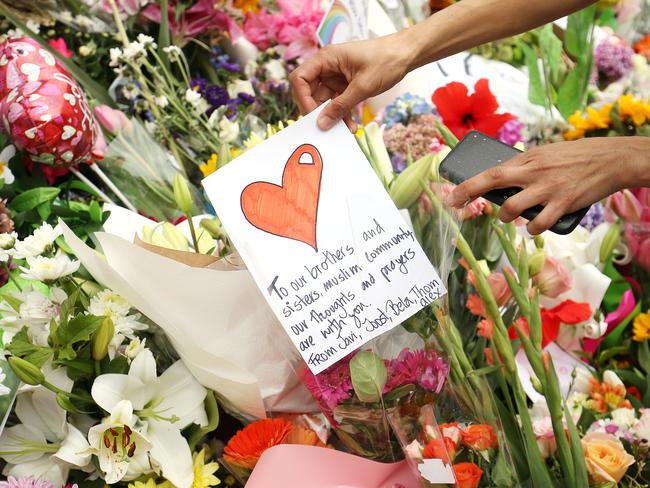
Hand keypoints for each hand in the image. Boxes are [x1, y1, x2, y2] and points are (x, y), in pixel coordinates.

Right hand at [289, 32, 413, 131]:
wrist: (406, 54)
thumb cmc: (386, 61)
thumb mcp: (362, 87)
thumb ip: (340, 106)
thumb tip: (321, 124)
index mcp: (326, 58)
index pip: (300, 78)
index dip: (302, 98)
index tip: (313, 116)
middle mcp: (327, 66)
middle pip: (309, 92)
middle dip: (317, 111)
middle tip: (325, 127)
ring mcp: (336, 76)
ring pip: (324, 101)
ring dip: (332, 116)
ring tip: (343, 130)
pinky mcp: (345, 85)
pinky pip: (337, 102)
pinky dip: (342, 114)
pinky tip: (351, 125)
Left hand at [446, 137, 648, 233]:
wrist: (610, 159)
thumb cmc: (573, 157)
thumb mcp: (544, 155)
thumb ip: (523, 167)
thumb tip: (499, 181)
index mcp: (527, 159)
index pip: (490, 172)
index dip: (467, 185)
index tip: (450, 195)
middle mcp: (533, 173)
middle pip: (492, 183)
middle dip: (469, 195)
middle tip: (456, 205)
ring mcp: (547, 189)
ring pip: (512, 209)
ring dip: (507, 217)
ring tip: (512, 216)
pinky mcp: (563, 204)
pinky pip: (538, 224)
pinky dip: (532, 229)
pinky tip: (535, 225)